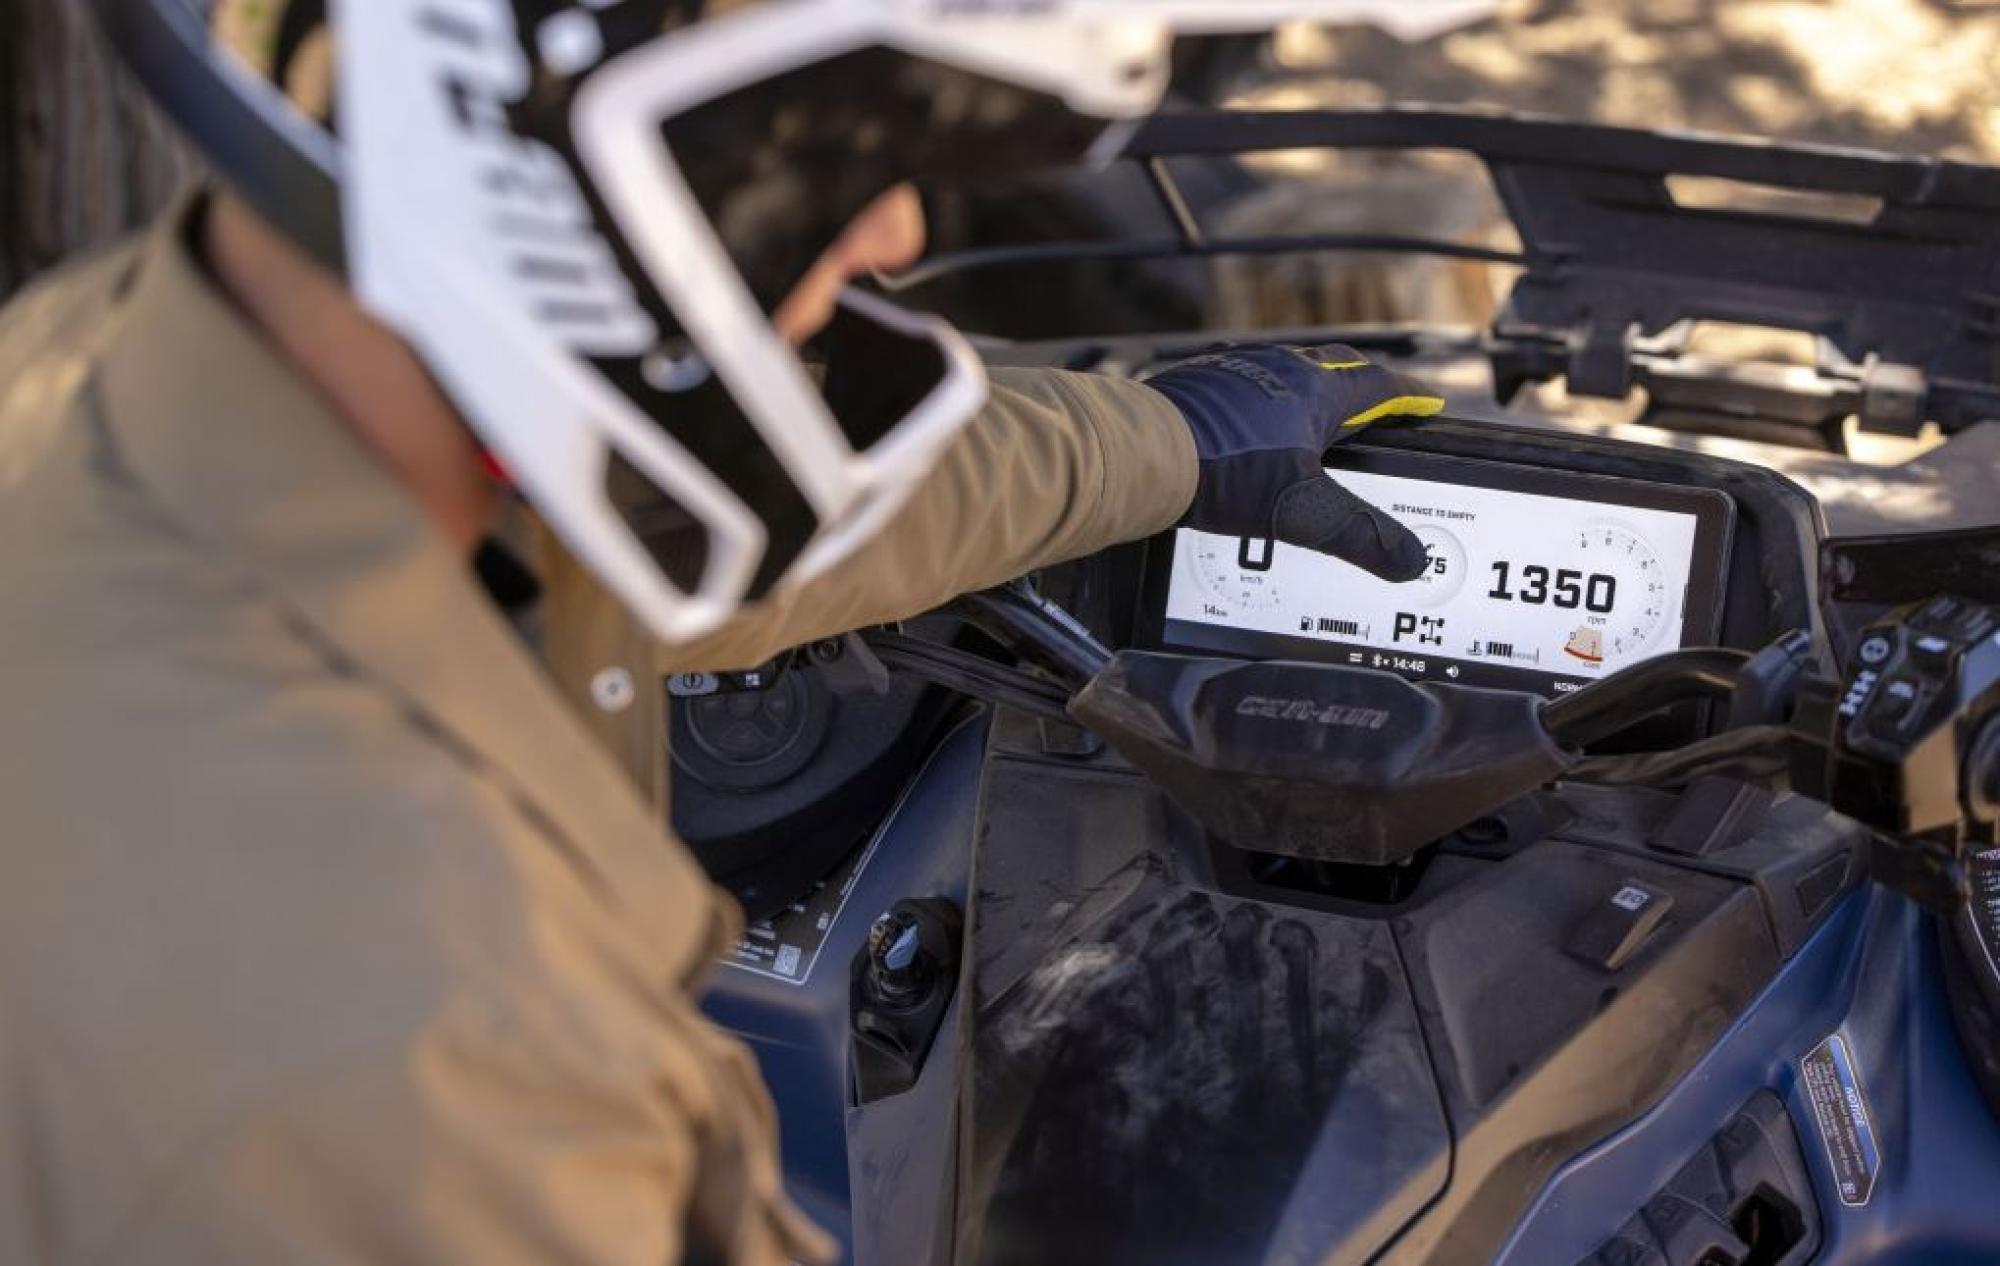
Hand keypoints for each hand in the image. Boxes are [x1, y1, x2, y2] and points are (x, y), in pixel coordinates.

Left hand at [1144, 343, 1442, 580]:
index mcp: (1317, 389)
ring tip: (1316, 424)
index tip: (1425, 403)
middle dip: (1361, 388)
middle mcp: (1279, 367)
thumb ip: (1357, 535)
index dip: (1406, 397)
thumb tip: (1409, 560)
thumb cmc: (1224, 471)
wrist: (1141, 451)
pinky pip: (1245, 387)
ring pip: (1287, 374)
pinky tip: (1253, 430)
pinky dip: (1262, 405)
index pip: (1379, 385)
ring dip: (1308, 395)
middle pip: (1335, 369)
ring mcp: (1236, 371)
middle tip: (1377, 409)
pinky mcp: (1199, 384)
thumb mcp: (1302, 512)